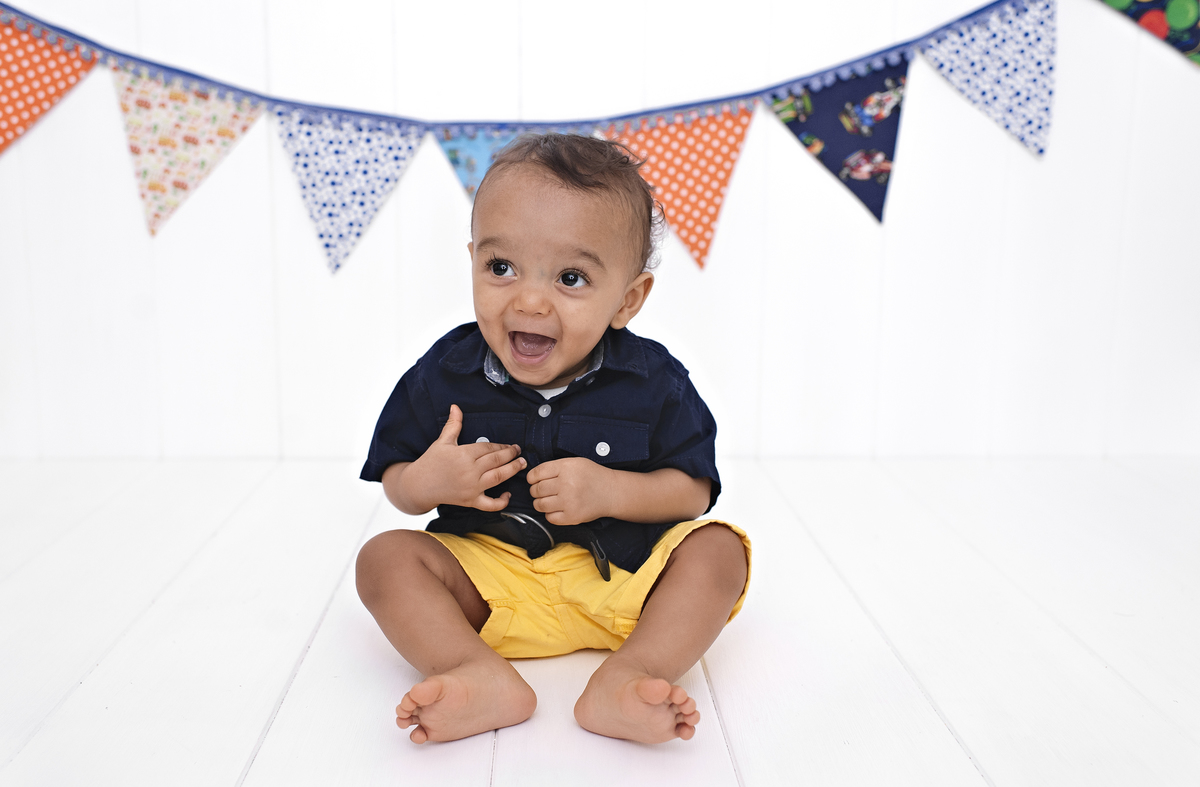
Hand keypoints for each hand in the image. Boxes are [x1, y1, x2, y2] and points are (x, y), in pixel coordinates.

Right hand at [404, 405, 525, 512]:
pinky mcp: (470, 501)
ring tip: (522, 465)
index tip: (511, 445)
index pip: (489, 448)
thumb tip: (455, 407)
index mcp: (463, 455)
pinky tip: (508, 495)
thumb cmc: (431, 462)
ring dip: (513, 470)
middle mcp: (470, 471)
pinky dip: (501, 502)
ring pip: (498, 478)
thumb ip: (453, 425)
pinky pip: (490, 504)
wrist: (419, 486)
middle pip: (497, 461)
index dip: (502, 446)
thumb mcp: (442, 441)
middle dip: (511, 455)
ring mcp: (471, 487)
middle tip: (520, 451)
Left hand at [527, 457, 612, 525]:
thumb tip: (532, 476)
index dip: (532, 478)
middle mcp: (566, 484)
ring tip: (548, 500)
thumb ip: (554, 467)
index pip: (536, 474)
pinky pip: (549, 518)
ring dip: (540, 503)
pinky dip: (550, 514)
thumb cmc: (591, 476)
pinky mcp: (572, 517)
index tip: (535, 480)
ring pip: (540, 504)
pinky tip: (557, 508)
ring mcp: (569, 502)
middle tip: (543, 491)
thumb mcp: (575, 463)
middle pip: (536, 490)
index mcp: (566, 468)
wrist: (611, 492)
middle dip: (535, 491)